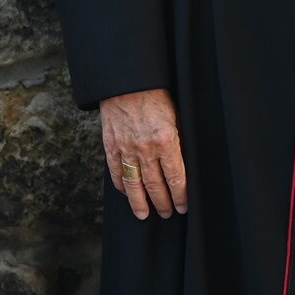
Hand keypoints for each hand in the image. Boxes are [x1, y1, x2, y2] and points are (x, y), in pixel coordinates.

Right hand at [99, 89, 188, 219]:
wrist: (127, 80)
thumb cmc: (156, 94)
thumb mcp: (176, 117)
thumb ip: (177, 142)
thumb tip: (182, 167)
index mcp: (166, 141)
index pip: (176, 179)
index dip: (181, 197)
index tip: (183, 207)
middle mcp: (146, 149)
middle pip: (156, 186)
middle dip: (163, 203)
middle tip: (167, 213)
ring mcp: (126, 148)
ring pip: (134, 184)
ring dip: (140, 203)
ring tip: (144, 215)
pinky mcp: (111, 144)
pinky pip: (116, 171)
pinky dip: (120, 184)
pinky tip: (126, 192)